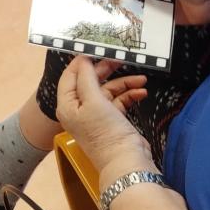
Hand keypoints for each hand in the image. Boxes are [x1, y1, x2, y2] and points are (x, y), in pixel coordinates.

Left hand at [56, 57, 153, 172]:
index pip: (70, 75)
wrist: (127, 161)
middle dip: (107, 69)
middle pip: (90, 81)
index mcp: (67, 105)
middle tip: (122, 57)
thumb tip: (84, 59)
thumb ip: (87, 77)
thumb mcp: (94, 100)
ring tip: (141, 79)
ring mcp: (96, 116)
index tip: (98, 48)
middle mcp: (79, 110)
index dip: (82, 61)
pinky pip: (119, 101)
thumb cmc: (107, 132)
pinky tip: (141, 92)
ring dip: (124, 83)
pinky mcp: (112, 120)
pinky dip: (129, 95)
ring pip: (108, 90)